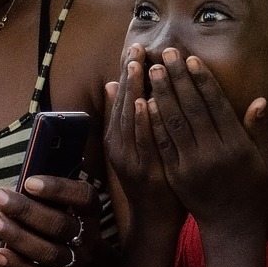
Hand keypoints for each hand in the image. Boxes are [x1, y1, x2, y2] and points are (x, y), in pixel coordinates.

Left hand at [0, 175, 112, 266]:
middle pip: (60, 225)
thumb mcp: (68, 206)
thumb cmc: (67, 222)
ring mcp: (75, 261)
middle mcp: (88, 238)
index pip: (83, 198)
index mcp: (90, 212)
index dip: (58, 189)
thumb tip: (19, 183)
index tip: (29, 182)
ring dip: (18, 236)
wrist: (89, 266)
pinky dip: (17, 265)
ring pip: (49, 252)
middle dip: (26, 210)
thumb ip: (50, 194)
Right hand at [105, 44, 182, 223]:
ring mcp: (131, 159)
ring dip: (134, 91)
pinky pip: (144, 142)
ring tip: (139, 65)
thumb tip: (111, 84)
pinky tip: (147, 102)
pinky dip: (144, 122)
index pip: (121, 99)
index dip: (126, 72)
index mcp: (117, 138)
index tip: (133, 47)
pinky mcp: (145, 171)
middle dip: (129, 75)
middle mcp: (120, 146)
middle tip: (136, 47)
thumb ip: (124, 118)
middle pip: (123, 104)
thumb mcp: (133, 147)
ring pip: (131, 120)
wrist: (156, 219)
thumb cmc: (151, 179)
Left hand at [146, 48, 267, 223]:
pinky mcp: (176, 175)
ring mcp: (193, 165)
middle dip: (178, 79)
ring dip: (161, 94)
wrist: (232, 224)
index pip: (216, 105)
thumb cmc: (253, 187)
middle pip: (192, 108)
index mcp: (238, 145)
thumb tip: (259, 100)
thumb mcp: (267, 159)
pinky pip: (162, 144)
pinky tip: (145, 103)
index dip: (202, 80)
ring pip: (173, 123)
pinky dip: (153, 122)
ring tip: (152, 71)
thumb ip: (260, 130)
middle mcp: (214, 153)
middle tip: (165, 54)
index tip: (191, 60)